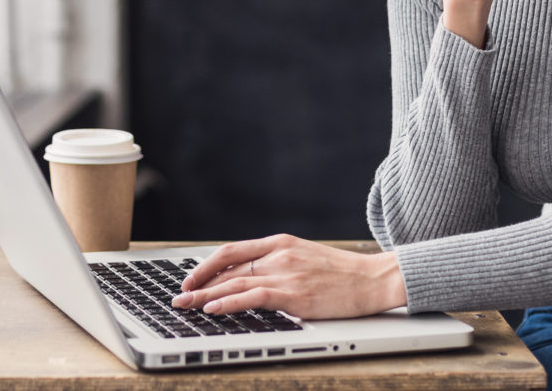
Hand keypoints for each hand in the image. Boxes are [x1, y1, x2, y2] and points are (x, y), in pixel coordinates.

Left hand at [170, 234, 405, 319]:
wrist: (373, 278)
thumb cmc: (341, 273)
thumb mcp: (304, 257)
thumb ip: (277, 264)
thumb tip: (247, 278)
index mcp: (279, 243)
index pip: (232, 251)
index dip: (206, 265)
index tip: (190, 279)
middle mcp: (278, 254)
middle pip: (228, 268)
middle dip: (199, 283)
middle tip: (179, 296)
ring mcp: (286, 273)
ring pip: (235, 283)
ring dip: (205, 295)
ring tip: (186, 304)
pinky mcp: (294, 293)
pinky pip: (253, 296)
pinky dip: (229, 303)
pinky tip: (213, 308)